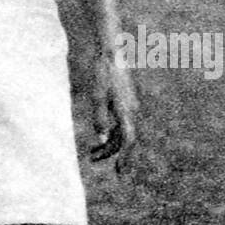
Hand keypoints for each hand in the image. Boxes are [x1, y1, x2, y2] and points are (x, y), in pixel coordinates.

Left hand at [89, 52, 138, 173]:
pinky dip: (112, 132)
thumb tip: (103, 140)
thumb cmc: (102, 73)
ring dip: (109, 143)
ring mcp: (131, 105)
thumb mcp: (96, 97)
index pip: (128, 140)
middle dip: (110, 152)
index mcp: (126, 110)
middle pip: (124, 139)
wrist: (110, 52)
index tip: (118, 172)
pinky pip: (122, 122)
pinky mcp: (127, 101)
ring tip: (92, 152)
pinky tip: (100, 134)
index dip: (124, 158)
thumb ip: (100, 119)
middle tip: (92, 159)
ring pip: (123, 131)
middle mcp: (132, 110)